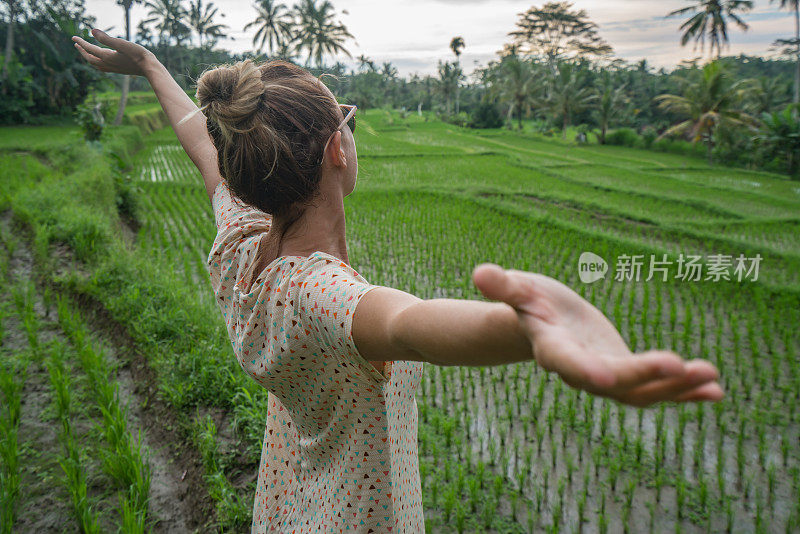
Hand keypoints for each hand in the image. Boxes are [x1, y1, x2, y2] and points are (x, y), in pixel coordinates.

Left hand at [72, 28, 156, 76]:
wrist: (150, 68)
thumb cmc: (137, 54)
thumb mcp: (121, 43)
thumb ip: (106, 38)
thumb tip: (91, 31)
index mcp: (107, 57)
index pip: (90, 49)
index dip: (81, 43)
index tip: (73, 37)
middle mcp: (109, 64)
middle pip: (90, 58)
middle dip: (82, 51)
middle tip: (76, 44)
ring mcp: (114, 68)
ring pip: (97, 64)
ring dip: (89, 58)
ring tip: (87, 52)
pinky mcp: (120, 70)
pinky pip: (104, 67)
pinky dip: (98, 63)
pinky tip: (102, 61)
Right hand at [472, 264, 723, 407]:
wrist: (543, 323)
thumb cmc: (528, 300)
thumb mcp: (518, 288)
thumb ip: (503, 286)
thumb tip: (479, 272)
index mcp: (553, 349)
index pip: (568, 363)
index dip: (586, 370)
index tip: (607, 377)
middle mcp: (580, 370)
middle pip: (613, 381)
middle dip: (646, 376)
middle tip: (680, 364)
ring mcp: (606, 376)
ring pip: (640, 392)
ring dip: (675, 387)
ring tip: (710, 377)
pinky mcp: (626, 373)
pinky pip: (656, 388)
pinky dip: (683, 391)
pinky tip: (714, 388)